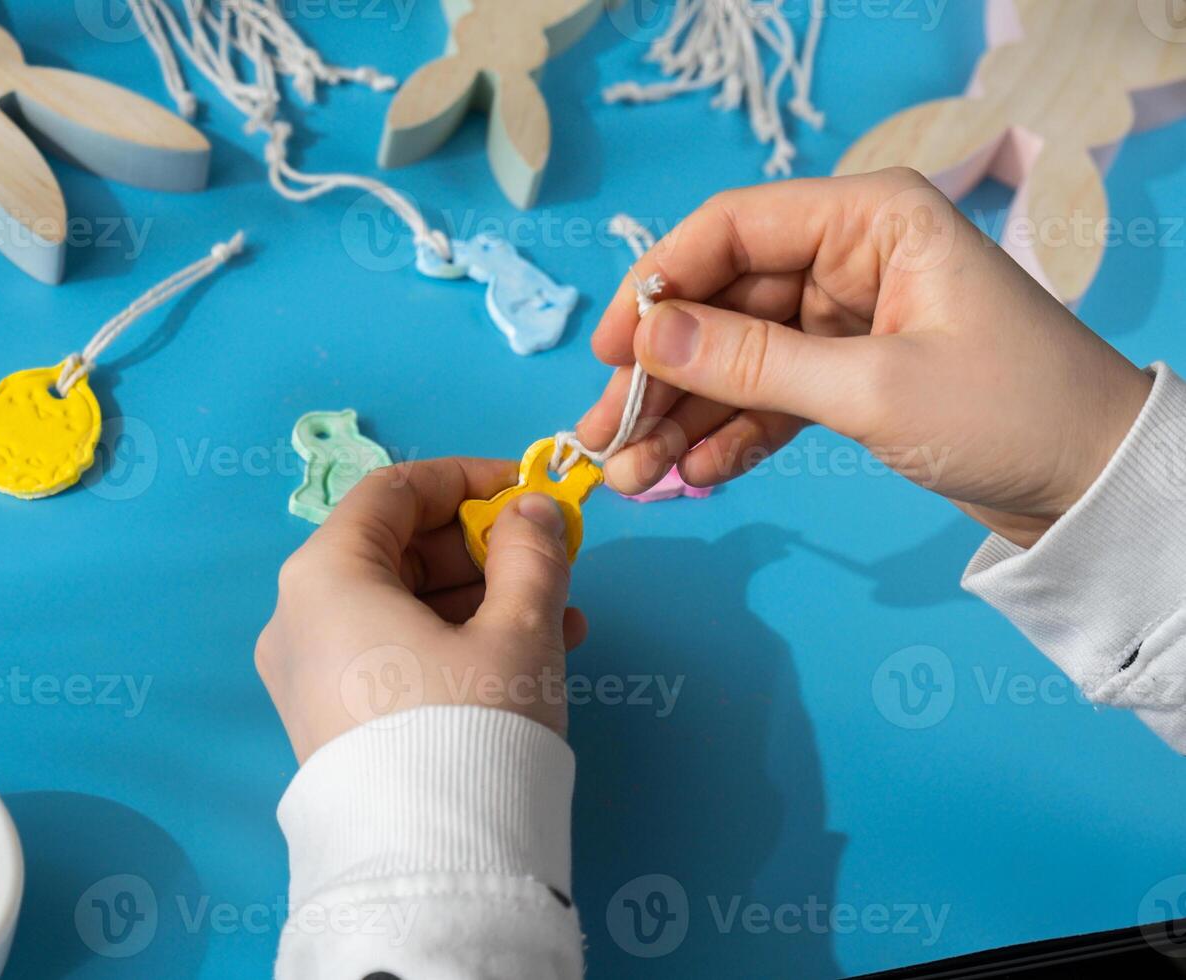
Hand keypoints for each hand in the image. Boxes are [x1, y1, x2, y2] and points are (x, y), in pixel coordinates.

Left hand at [256, 459, 587, 762]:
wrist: (428, 865)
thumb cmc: (469, 724)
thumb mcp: (518, 629)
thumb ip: (531, 553)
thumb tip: (533, 511)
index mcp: (327, 575)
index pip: (393, 491)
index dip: (465, 479)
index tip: (526, 490)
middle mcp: (300, 617)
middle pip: (395, 549)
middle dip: (482, 549)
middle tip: (550, 561)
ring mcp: (309, 674)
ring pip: (400, 605)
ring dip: (481, 599)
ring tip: (563, 619)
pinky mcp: (329, 721)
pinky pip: (391, 654)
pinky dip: (453, 643)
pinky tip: (526, 658)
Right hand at [579, 168, 1152, 547]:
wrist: (1097, 487)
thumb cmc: (1012, 413)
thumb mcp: (872, 389)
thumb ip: (752, 362)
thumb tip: (645, 338)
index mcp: (869, 220)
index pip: (731, 229)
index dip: (657, 286)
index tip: (607, 352)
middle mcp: (850, 257)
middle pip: (722, 304)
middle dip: (662, 377)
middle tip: (603, 437)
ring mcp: (846, 319)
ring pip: (736, 358)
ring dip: (684, 418)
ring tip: (635, 476)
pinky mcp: (849, 375)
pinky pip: (768, 397)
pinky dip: (730, 436)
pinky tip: (695, 475)